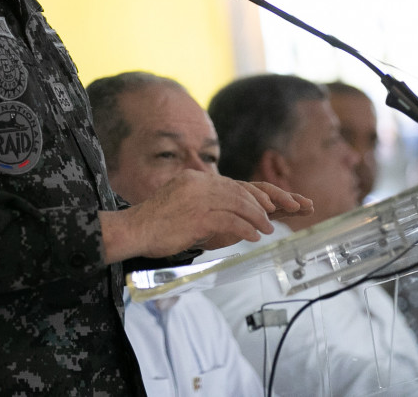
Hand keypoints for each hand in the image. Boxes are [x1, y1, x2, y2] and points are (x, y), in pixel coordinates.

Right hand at [101, 171, 306, 261]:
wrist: (132, 230)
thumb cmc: (155, 225)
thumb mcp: (181, 206)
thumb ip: (204, 206)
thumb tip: (229, 218)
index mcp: (195, 180)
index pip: (234, 184)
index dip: (257, 194)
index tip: (276, 203)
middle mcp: (198, 184)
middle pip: (241, 190)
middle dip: (266, 201)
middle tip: (286, 210)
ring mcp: (197, 199)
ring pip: (238, 204)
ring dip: (258, 217)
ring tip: (269, 229)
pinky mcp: (196, 216)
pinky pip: (229, 220)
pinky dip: (245, 228)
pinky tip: (254, 237)